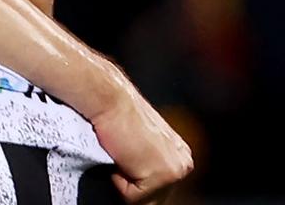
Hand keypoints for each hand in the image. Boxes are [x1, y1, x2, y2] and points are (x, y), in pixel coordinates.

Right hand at [90, 80, 192, 202]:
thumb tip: (134, 180)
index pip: (160, 188)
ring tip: (119, 155)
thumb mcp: (138, 140)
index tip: (123, 167)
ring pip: (145, 200)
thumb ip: (146, 160)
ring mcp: (175, 170)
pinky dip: (118, 181)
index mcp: (180, 155)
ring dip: (125, 183)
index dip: (136, 182)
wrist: (110, 99)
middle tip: (119, 160)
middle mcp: (183, 163)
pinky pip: (133, 197)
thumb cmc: (115, 115)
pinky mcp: (162, 174)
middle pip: (156, 198)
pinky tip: (118, 156)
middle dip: (134, 187)